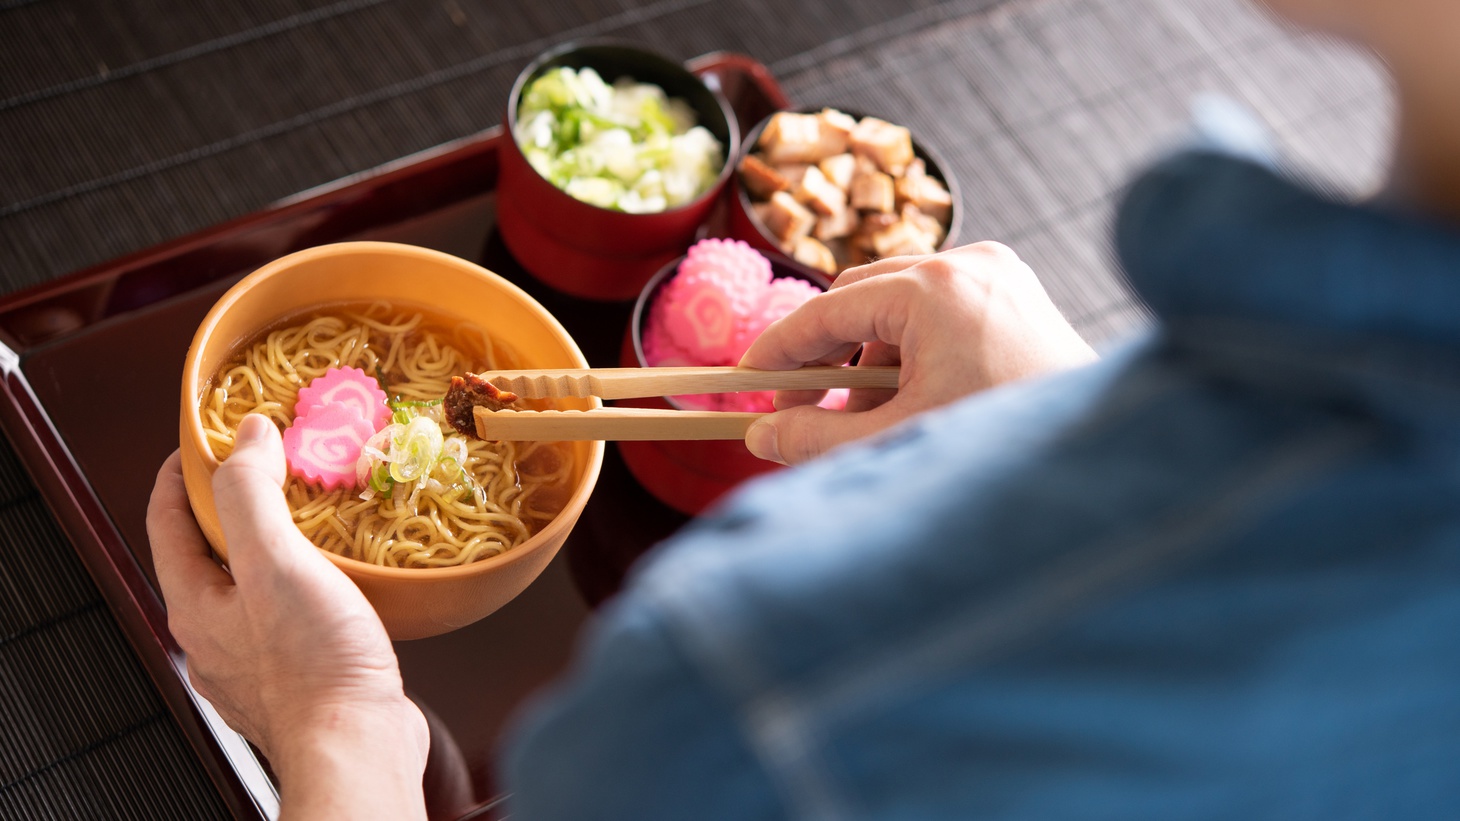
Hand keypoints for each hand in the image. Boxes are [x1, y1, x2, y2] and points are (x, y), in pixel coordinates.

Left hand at [148, 414, 427, 817]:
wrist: (356, 746)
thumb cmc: (312, 662)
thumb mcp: (275, 561)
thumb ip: (253, 494)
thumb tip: (248, 435)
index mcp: (194, 606)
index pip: (166, 522)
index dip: (179, 474)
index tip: (202, 439)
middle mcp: (214, 638)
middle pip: (207, 555)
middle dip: (232, 509)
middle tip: (267, 471)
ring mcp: (253, 664)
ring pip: (251, 590)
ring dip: (273, 549)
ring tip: (311, 520)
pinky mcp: (296, 681)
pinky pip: (290, 620)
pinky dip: (306, 588)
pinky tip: (340, 583)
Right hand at [739, 242, 1096, 463]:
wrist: (1107, 456)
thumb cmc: (1006, 446)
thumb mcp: (896, 442)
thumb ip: (816, 438)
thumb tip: (758, 437)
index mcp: (934, 291)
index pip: (826, 309)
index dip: (778, 348)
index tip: (744, 378)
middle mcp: (968, 264)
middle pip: (859, 295)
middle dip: (826, 353)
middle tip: (798, 408)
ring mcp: (998, 272)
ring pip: (898, 303)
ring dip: (870, 356)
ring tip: (868, 417)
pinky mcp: (1016, 291)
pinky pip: (939, 308)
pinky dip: (913, 350)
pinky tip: (915, 400)